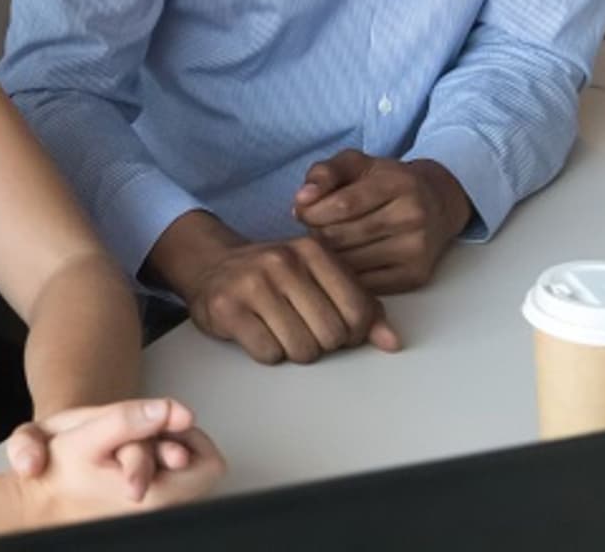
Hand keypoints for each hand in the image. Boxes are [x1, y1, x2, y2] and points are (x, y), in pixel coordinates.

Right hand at [9, 399, 223, 527]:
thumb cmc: (58, 472)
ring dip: (164, 453)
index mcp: (155, 498)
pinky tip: (126, 459)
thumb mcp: (87, 434)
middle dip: (177, 441)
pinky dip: (154, 467)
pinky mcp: (142, 513)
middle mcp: (160, 512)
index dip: (189, 433)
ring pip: (183, 477)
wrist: (34, 503)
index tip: (162, 421)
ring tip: (131, 444)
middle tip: (149, 430)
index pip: (210, 464)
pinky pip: (167, 485)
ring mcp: (152, 514)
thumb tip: (172, 410)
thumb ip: (128, 419)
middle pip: (200, 470)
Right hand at [148, 212, 398, 364]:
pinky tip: (260, 333)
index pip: (358, 312)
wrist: (212, 265)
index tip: (339, 329)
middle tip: (305, 330)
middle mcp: (283, 262)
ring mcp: (253, 284)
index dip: (354, 333)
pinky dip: (268, 353)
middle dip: (323, 344)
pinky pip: (268, 354)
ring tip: (282, 331)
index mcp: (313, 251)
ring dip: (295, 351)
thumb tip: (392, 343)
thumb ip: (360, 307)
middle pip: (331, 335)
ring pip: (301, 349)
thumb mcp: (319, 278)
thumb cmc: (275, 276)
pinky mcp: (228, 309)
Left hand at [292, 150, 472, 293]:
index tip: (302, 212)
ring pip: (350, 263)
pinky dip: (345, 277)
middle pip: (343, 236)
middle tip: (314, 229)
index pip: (342, 205)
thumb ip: (325, 173)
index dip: (312, 212)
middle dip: (317, 234)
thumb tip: (302, 199)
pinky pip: (365, 285)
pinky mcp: (416, 276)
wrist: (437, 204)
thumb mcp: (356, 164)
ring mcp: (416, 249)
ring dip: (328, 257)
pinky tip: (342, 263)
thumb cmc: (386, 182)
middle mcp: (412, 216)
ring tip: (328, 244)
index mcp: (398, 183)